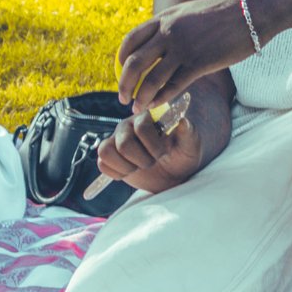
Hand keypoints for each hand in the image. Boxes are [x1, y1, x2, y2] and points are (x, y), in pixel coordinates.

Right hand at [90, 97, 211, 197]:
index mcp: (146, 118)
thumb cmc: (182, 155)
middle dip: (142, 160)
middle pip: (124, 144)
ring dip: (125, 167)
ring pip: (106, 152)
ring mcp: (115, 141)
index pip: (141, 128)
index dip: (153, 146)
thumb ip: (187, 133)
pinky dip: (116, 173)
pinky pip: (101, 164)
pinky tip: (129, 172)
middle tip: (152, 162)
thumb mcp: (190, 145)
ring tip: (138, 168)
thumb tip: (182, 121)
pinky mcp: (110, 157)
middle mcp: (127, 127)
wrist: (174, 173)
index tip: (164, 153)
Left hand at [116, 0, 256, 113]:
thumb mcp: (186, 12)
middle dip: (124, 83)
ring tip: (135, 108)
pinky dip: (161, 98)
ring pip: (151, 78)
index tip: (119, 70)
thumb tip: (157, 35)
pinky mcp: (199, 63)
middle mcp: (168, 33)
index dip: (121, 58)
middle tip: (122, 96)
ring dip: (140, 96)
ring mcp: (182, 49)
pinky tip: (155, 106)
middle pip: (134, 62)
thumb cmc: (220, 13)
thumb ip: (169, 24)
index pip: (131, 40)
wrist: (248, 11)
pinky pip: (174, 85)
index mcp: (163, 19)